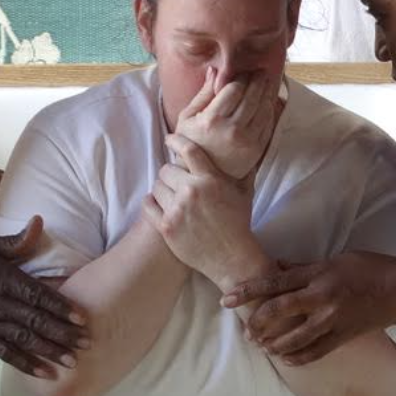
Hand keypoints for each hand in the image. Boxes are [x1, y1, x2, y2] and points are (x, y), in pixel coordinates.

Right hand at [0, 216, 87, 377]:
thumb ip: (13, 242)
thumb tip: (40, 222)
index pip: (35, 294)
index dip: (60, 307)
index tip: (82, 316)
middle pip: (34, 321)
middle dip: (63, 333)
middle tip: (88, 342)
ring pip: (23, 341)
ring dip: (50, 351)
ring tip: (73, 361)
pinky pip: (5, 353)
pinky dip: (26, 364)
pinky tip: (45, 372)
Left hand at [143, 135, 266, 289]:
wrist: (231, 257)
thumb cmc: (239, 223)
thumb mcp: (244, 192)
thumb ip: (243, 170)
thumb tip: (246, 151)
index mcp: (210, 180)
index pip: (187, 150)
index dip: (175, 141)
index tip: (169, 139)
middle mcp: (191, 192)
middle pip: (166, 170)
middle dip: (171, 175)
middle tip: (177, 182)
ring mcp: (177, 210)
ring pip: (156, 187)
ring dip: (162, 190)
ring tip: (171, 196)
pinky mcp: (166, 227)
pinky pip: (148, 206)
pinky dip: (151, 203)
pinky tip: (157, 204)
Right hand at [174, 66, 280, 179]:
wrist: (201, 176)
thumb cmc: (191, 144)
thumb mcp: (187, 118)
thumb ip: (203, 94)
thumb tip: (214, 70)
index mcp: (211, 120)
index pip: (233, 89)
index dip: (241, 77)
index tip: (244, 72)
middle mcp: (231, 130)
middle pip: (251, 96)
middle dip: (257, 81)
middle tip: (260, 71)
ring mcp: (246, 141)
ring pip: (263, 108)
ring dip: (266, 92)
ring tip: (265, 83)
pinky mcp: (256, 149)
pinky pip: (268, 124)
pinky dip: (269, 110)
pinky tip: (266, 101)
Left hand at [221, 252, 395, 363]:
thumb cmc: (371, 268)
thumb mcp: (336, 259)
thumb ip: (305, 267)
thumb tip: (278, 267)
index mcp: (317, 275)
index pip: (274, 283)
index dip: (248, 291)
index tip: (227, 298)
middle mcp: (321, 298)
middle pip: (278, 312)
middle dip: (256, 322)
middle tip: (245, 330)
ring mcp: (332, 321)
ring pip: (293, 338)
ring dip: (273, 344)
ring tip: (261, 346)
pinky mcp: (343, 337)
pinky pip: (315, 352)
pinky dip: (297, 358)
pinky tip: (285, 359)